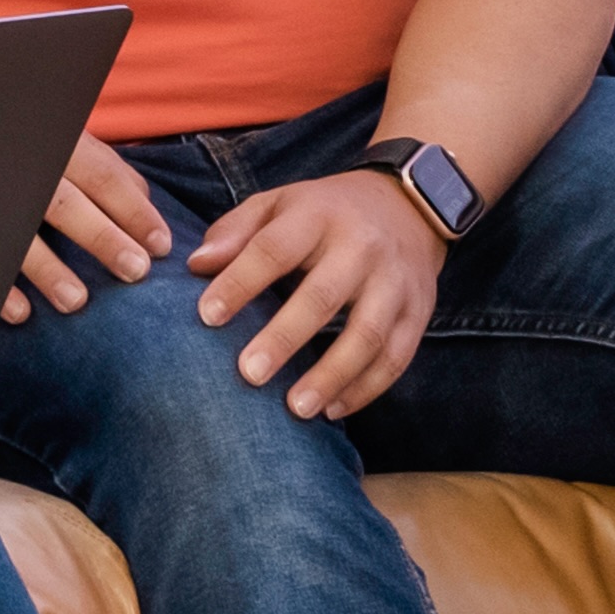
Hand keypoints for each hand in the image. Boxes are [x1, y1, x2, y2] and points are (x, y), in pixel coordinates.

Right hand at [4, 131, 175, 323]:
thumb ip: (103, 165)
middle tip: (136, 270)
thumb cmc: (35, 151)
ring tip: (76, 301)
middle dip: (102, 238)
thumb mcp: (70, 142)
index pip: (100, 175)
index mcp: (57, 145)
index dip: (134, 210)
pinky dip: (1, 287)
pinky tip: (22, 313)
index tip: (161, 245)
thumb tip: (144, 202)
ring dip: (48, 270)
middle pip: (63, 203)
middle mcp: (26, 169)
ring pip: (19, 233)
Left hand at [187, 171, 445, 420]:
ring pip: (368, 335)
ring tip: (296, 408)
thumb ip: (235, 232)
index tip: (206, 317)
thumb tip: (195, 266)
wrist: (408, 205)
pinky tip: (333, 409)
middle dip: (285, 337)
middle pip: (323, 296)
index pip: (273, 249)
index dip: (240, 282)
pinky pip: (397, 357)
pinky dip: (366, 388)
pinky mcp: (419, 312)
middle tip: (249, 374)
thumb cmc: (323, 212)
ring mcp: (395, 282)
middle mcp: (361, 248)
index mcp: (317, 215)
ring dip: (332, 375)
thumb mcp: (278, 204)